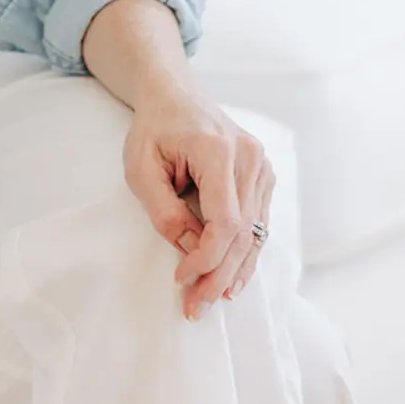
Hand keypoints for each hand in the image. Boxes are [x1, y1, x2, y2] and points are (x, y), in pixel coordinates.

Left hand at [121, 85, 275, 320]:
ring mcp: (263, 167)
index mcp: (219, 150)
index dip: (207, 257)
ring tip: (211, 300)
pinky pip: (258, 224)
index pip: (225, 220)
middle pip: (243, 233)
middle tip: (196, 307)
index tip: (182, 278)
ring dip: (233, 271)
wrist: (175, 96)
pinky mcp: (264, 177)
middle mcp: (250, 159)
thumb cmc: (154, 128)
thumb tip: (188, 248)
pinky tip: (231, 279)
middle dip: (219, 275)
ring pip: (255, 233)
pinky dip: (244, 254)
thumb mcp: (140, 167)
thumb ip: (163, 210)